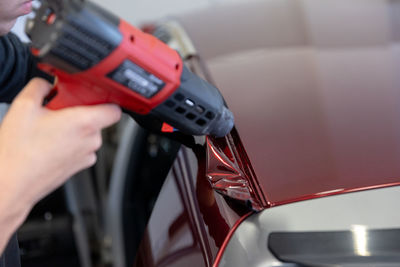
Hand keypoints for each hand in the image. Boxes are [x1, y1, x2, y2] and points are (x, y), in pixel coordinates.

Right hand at [0, 78, 120, 246]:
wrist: (11, 183)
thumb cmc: (18, 151)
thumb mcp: (23, 106)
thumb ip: (39, 86)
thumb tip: (46, 83)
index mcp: (85, 123)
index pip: (114, 109)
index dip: (106, 100)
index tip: (92, 96)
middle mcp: (91, 140)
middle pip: (97, 120)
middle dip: (79, 113)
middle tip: (57, 112)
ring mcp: (86, 155)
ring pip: (88, 134)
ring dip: (73, 130)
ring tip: (48, 130)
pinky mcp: (79, 167)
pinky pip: (81, 148)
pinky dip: (70, 144)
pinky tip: (49, 144)